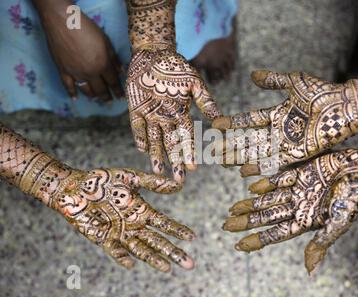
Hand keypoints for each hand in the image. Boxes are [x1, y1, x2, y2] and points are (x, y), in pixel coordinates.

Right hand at [38, 4, 123, 101]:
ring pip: (86, 90)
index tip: (122, 98)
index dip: (118, 90)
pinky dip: (71, 93)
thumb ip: (114, 59)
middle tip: (110, 102)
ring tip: (97, 99)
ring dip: (93, 96)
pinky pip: (68, 86)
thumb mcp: (106, 42)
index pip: (113, 82)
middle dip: (107, 96)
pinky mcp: (63, 70)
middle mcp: (90, 73)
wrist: (63, 22)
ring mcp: (75, 73)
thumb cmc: (87, 29)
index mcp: (102, 65)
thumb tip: (122, 71)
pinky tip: (75, 99)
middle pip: (100, 89)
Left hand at [52, 167, 194, 271]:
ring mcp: (119, 233)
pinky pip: (115, 250)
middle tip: (189, 264)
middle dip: (173, 252)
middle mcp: (134, 225)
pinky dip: (123, 257)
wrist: (75, 186)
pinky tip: (131, 264)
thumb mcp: (130, 177)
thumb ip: (151, 182)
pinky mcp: (103, 238)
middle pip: (158, 242)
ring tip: (168, 268)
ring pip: (141, 249)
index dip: (178, 230)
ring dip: (154, 259)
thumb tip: (176, 184)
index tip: (193, 238)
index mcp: (142, 210)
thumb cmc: (102, 180)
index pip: (164, 224)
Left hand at [126, 49, 220, 182]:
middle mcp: (166, 118)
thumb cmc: (176, 66)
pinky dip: (140, 138)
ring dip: (156, 156)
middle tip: (178, 179)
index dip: (189, 152)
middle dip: (175, 161)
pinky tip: (143, 151)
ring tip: (159, 172)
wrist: (153, 53)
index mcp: (181, 113)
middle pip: (171, 144)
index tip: (193, 168)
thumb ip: (205, 101)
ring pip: (154, 140)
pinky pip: (137, 127)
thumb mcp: (194, 83)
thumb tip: (219, 119)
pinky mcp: (136, 110)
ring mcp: (151, 115)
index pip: (186, 137)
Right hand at [212, 70, 351, 175]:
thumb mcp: (294, 82)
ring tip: (221, 162)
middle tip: (212, 150)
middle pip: (249, 140)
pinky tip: (243, 172)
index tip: (216, 124)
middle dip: (230, 146)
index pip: (249, 120)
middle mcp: (278, 131)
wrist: (343, 107)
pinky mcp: (296, 154)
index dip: (233, 123)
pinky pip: (273, 162)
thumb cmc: (321, 93)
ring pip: (256, 153)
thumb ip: (273, 80)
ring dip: (239, 158)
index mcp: (277, 114)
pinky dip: (258, 167)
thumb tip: (252, 75)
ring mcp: (286, 144)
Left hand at [222, 139, 357, 273]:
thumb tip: (309, 269)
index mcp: (306, 221)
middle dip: (247, 221)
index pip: (276, 234)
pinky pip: (279, 179)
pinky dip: (265, 182)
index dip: (257, 240)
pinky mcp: (301, 172)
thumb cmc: (355, 198)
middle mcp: (299, 206)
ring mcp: (299, 189)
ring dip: (251, 203)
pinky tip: (250, 186)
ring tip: (232, 208)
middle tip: (225, 225)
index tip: (238, 245)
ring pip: (269, 199)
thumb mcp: (338, 223)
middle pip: (267, 216)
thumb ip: (321, 242)